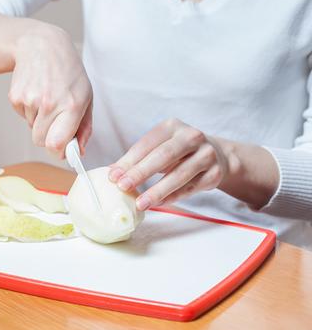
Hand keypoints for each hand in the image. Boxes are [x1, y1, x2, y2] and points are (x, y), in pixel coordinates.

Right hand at [8, 24, 92, 157]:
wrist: (42, 46)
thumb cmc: (68, 72)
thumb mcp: (86, 96)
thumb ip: (85, 127)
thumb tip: (79, 152)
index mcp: (71, 106)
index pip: (57, 144)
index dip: (58, 152)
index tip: (62, 149)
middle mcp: (49, 104)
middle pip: (41, 141)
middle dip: (47, 137)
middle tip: (55, 119)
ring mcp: (30, 100)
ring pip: (31, 128)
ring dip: (38, 119)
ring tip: (46, 97)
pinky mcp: (15, 97)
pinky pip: (22, 116)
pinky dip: (28, 110)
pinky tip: (36, 92)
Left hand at [108, 118, 229, 210]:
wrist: (217, 155)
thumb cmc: (178, 152)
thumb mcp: (158, 147)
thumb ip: (136, 158)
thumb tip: (111, 172)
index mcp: (172, 126)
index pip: (147, 144)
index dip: (129, 161)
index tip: (113, 176)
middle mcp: (192, 136)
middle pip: (164, 156)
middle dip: (141, 172)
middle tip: (124, 187)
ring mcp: (206, 154)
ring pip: (179, 174)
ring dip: (157, 190)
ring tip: (140, 203)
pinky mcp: (214, 173)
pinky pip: (190, 188)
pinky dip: (173, 197)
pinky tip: (158, 203)